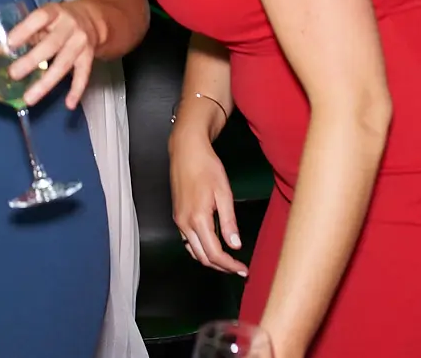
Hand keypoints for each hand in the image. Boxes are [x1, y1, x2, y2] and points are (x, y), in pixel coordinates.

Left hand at [5, 0, 102, 108]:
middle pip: (51, 45)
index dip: (25, 30)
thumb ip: (29, 31)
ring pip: (63, 64)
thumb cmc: (59, 20)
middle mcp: (70, 26)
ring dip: (46, 83)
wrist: (93, 19)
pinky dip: (76, 90)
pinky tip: (68, 104)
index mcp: (55, 12)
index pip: (40, 18)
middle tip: (13, 74)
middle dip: (31, 61)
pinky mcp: (88, 57)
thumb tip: (3, 50)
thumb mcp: (46, 16)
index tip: (9, 43)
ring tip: (29, 98)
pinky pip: (83, 75)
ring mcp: (80, 42)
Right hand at [169, 124, 247, 275]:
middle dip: (221, 267)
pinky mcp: (177, 215)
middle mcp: (185, 223)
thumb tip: (235, 245)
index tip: (242, 270)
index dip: (230, 265)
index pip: (215, 253)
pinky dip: (201, 250)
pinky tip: (213, 245)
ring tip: (228, 261)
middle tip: (238, 269)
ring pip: (194, 251)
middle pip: (203, 257)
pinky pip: (188, 241)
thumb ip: (229, 222)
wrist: (186, 151)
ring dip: (210, 260)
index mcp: (198, 218)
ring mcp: (179, 220)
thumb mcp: (223, 193)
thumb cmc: (206, 167)